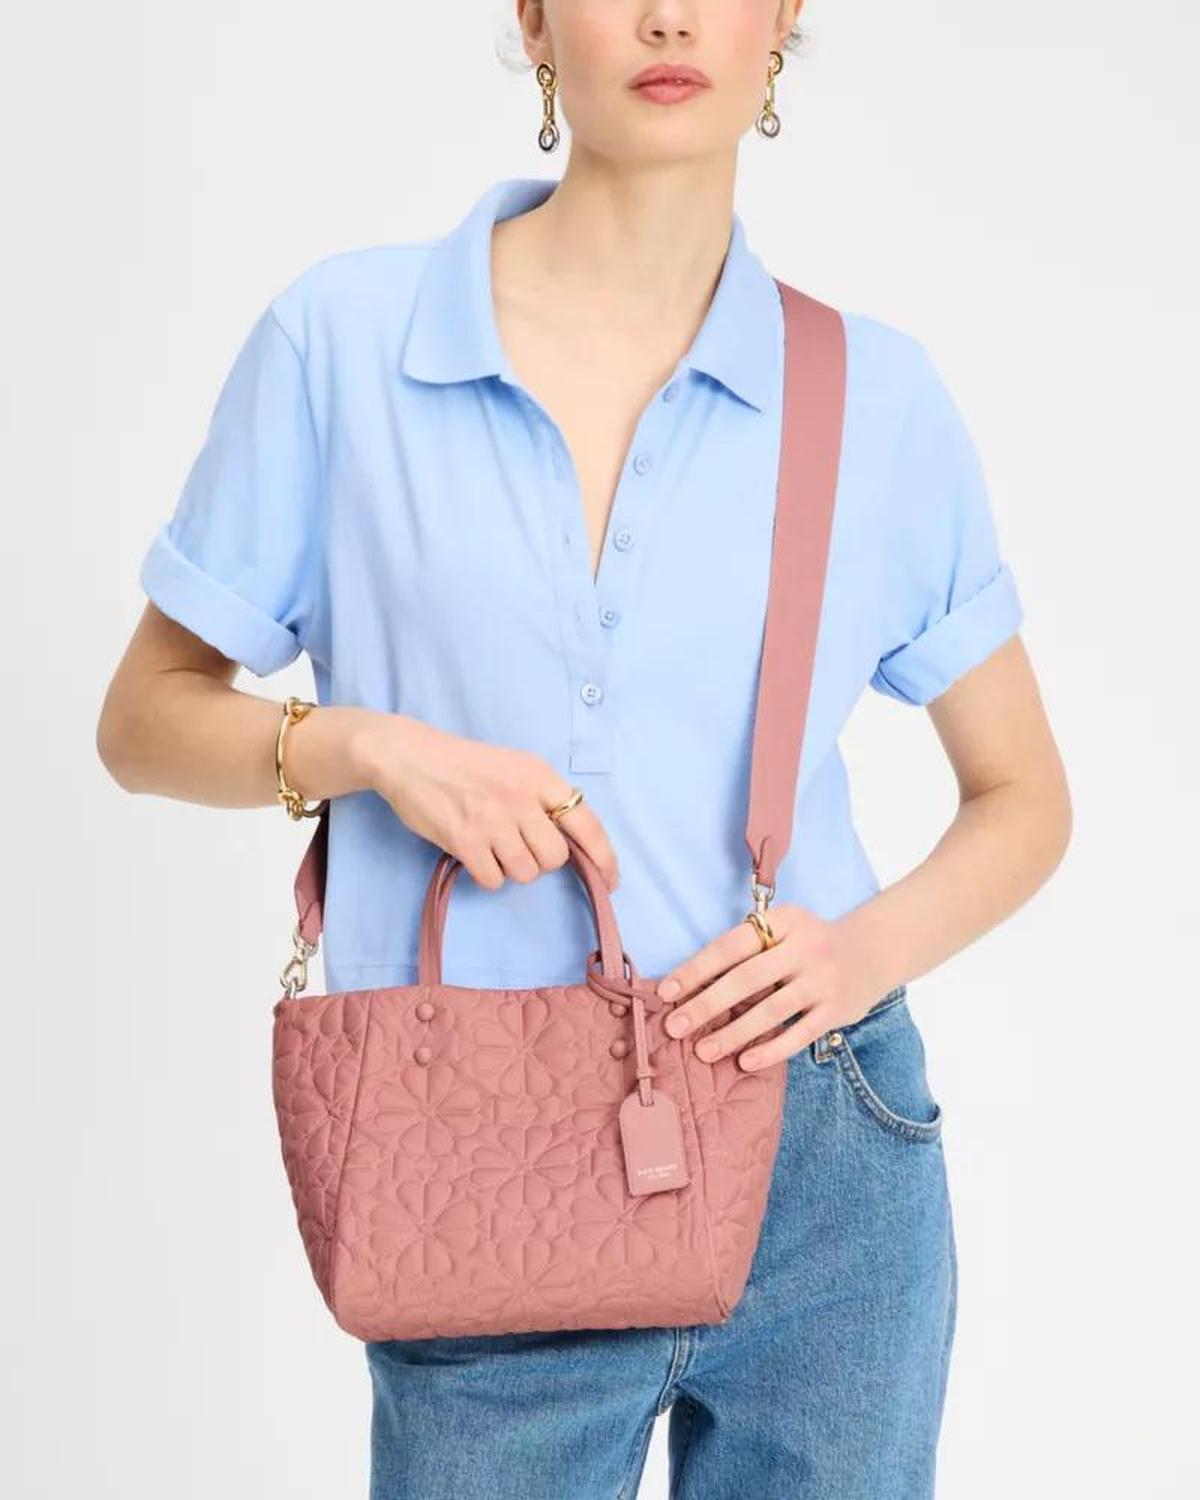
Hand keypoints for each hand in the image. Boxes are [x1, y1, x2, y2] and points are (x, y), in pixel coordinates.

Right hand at [354, 713, 618, 892]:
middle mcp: (521, 798)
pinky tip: (475, 853)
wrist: (410, 756)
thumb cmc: (466, 764)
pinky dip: (487, 874)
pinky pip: (493, 880)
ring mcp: (493, 820)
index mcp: (540, 776)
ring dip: (513, 868)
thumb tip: (572, 842)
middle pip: (555, 857)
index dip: (604, 858)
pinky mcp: (464, 841)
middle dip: (541, 860)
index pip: (587, 823)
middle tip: (520, 846)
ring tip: (494, 846)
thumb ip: (544, 798)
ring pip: (526, 873)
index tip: (610, 880)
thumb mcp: (516, 767)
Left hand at [656, 905, 892, 1069]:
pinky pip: (799, 1034)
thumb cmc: (809, 943)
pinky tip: (745, 1061)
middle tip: (675, 1026)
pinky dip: (771, 1050)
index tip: (666, 991)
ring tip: (703, 1051)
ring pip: (771, 1010)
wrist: (873, 950)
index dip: (696, 968)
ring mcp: (823, 980)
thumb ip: (748, 948)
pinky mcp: (837, 1010)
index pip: (731, 945)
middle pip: (746, 979)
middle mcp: (805, 948)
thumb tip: (691, 985)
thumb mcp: (784, 929)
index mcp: (784, 921)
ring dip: (733, 1033)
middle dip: (706, 1004)